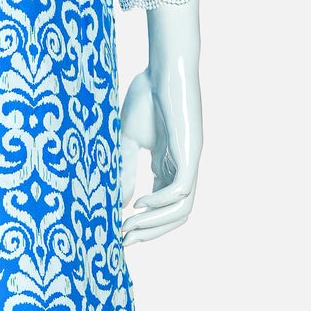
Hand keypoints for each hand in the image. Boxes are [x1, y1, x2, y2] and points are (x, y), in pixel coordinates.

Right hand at [120, 1, 202, 243]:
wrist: (163, 69)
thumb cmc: (146, 98)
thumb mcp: (127, 140)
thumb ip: (125, 170)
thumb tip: (121, 203)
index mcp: (168, 166)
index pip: (161, 206)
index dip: (143, 224)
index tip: (119, 234)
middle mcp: (182, 168)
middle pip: (175, 216)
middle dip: (150, 232)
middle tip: (124, 241)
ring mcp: (189, 162)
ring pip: (181, 209)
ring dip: (156, 224)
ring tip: (131, 228)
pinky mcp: (191, 154)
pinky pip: (181, 190)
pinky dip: (161, 202)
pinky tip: (140, 204)